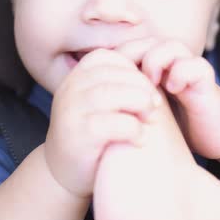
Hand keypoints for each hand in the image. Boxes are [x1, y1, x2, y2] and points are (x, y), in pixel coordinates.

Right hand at [44, 49, 162, 197]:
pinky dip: (135, 130)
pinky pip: (114, 123)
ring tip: (150, 119)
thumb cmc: (94, 130)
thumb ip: (121, 80)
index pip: (113, 58)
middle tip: (155, 107)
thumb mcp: (104, 100)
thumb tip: (153, 49)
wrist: (63, 170)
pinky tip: (140, 139)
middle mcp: (70, 88)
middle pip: (117, 74)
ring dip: (141, 105)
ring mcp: (71, 110)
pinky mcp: (78, 134)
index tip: (150, 91)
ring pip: (114, 94)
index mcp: (78, 74)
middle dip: (143, 88)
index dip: (137, 71)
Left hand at [116, 38, 219, 160]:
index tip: (107, 80)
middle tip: (124, 76)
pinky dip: (181, 72)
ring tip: (149, 80)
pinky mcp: (207, 80)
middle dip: (134, 55)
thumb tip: (92, 105)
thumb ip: (125, 102)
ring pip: (171, 46)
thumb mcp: (143, 112)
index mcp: (154, 69)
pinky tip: (171, 89)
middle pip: (147, 41)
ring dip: (157, 60)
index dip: (118, 59)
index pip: (130, 49)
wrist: (215, 134)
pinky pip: (195, 64)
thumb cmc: (178, 126)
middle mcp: (172, 63)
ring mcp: (189, 68)